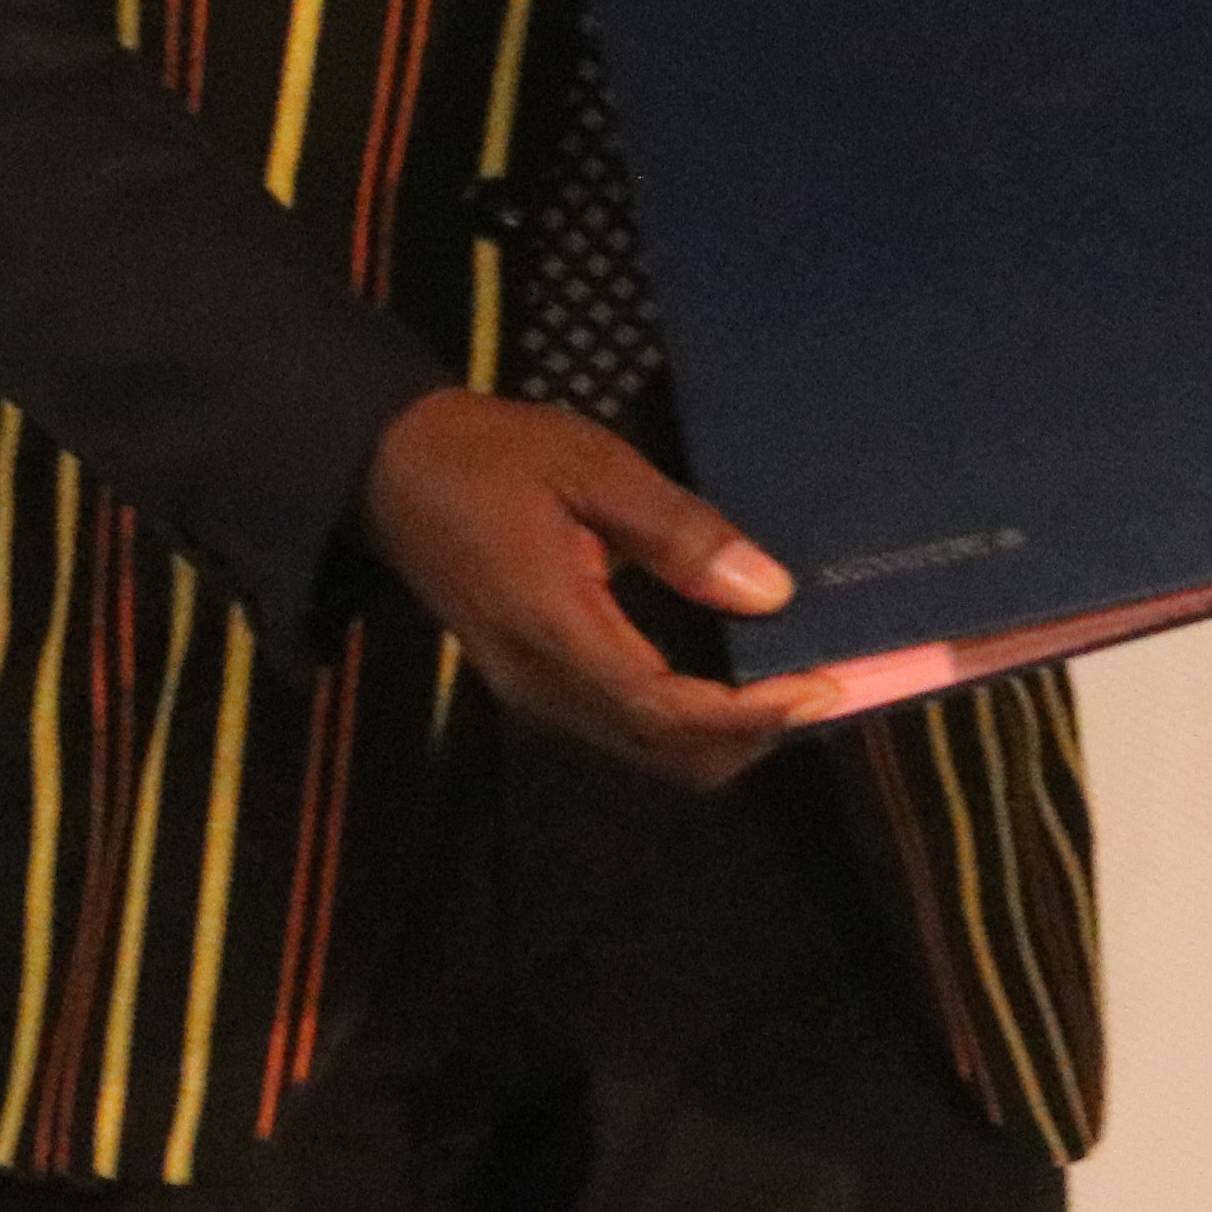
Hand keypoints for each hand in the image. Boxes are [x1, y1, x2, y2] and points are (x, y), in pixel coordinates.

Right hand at [357, 389, 846, 780]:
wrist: (387, 469)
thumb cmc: (492, 456)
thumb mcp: (593, 468)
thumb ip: (679, 533)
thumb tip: (770, 592)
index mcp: (557, 630)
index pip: (667, 710)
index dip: (752, 714)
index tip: (824, 689)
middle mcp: (545, 686)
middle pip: (666, 755)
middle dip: (752, 737)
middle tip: (824, 687)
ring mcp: (534, 694)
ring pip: (647, 753)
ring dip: (723, 735)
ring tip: (790, 683)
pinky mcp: (534, 685)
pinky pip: (625, 729)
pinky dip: (687, 721)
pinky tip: (729, 677)